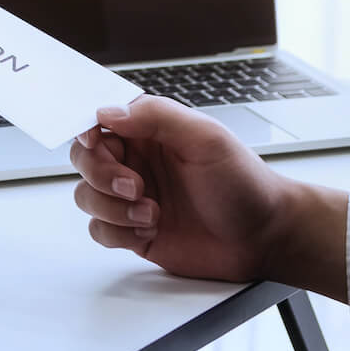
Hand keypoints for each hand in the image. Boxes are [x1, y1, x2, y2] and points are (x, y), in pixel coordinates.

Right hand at [71, 95, 347, 298]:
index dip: (88, 133)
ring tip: (150, 213)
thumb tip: (106, 112)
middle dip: (101, 175)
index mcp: (149, 133)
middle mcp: (136, 163)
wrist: (266, 237)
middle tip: (134, 186)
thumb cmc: (245, 183)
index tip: (96, 142)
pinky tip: (150, 229)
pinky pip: (99, 231)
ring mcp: (132, 199)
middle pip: (84, 160)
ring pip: (86, 196)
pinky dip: (117, 232)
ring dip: (112, 207)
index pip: (97, 123)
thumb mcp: (207, 138)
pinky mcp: (133, 233)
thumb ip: (156, 116)